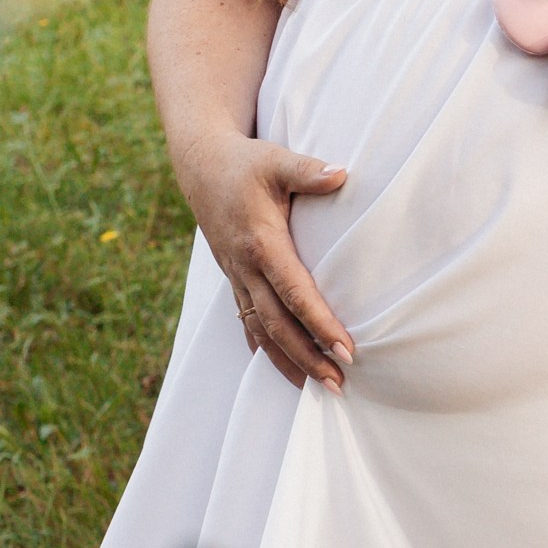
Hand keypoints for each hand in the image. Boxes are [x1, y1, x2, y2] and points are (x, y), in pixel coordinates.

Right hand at [178, 132, 353, 390]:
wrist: (201, 165)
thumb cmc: (244, 163)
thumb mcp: (276, 160)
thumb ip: (308, 171)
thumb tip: (342, 174)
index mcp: (261, 243)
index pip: (295, 293)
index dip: (320, 323)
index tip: (346, 349)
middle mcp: (246, 267)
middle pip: (277, 324)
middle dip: (307, 357)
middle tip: (338, 383)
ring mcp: (237, 276)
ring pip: (260, 330)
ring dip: (288, 361)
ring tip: (317, 387)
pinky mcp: (234, 277)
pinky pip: (247, 320)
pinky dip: (264, 347)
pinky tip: (281, 368)